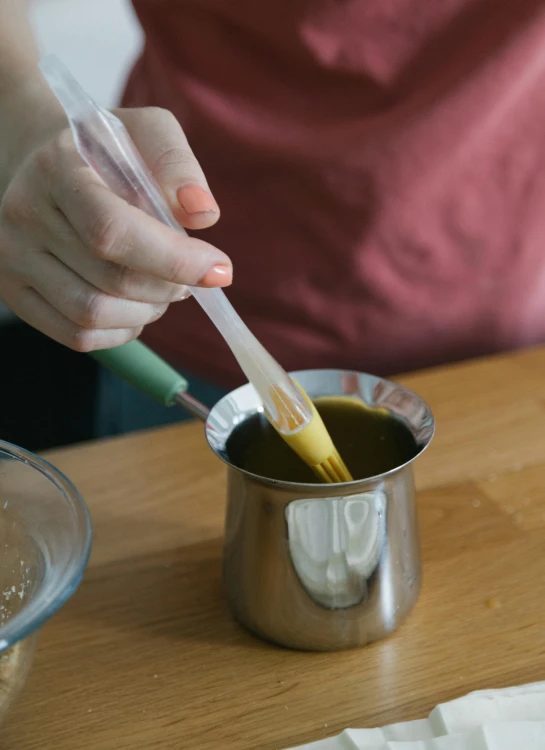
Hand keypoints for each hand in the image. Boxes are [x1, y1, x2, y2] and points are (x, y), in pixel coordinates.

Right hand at [0, 106, 230, 350]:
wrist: (36, 161)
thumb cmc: (100, 150)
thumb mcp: (144, 131)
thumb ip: (176, 164)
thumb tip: (202, 214)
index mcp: (55, 169)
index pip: (113, 231)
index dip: (173, 259)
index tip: (219, 269)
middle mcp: (24, 216)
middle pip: (111, 280)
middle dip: (169, 286)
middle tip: (192, 276)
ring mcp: (11, 258)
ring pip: (93, 314)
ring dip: (147, 311)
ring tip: (164, 289)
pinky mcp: (14, 292)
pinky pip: (77, 336)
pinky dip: (121, 331)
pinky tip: (136, 306)